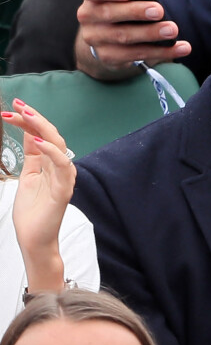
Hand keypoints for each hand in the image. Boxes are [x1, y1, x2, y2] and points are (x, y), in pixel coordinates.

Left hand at [2, 100, 74, 291]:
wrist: (34, 238)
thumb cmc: (32, 211)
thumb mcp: (28, 176)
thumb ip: (32, 156)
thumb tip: (30, 134)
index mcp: (51, 164)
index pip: (42, 136)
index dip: (29, 121)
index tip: (11, 109)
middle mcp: (60, 168)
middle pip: (52, 135)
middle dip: (35, 118)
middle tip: (17, 106)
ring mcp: (64, 178)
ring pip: (59, 145)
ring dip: (43, 128)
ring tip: (25, 115)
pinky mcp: (63, 190)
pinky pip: (63, 166)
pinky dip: (53, 152)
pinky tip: (40, 142)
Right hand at [76, 0, 191, 78]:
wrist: (104, 40)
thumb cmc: (119, 11)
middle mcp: (87, 17)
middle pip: (110, 14)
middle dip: (136, 12)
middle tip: (159, 10)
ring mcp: (96, 39)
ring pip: (124, 37)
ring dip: (151, 33)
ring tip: (172, 30)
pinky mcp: (109, 58)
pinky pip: (137, 55)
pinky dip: (162, 52)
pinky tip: (181, 48)